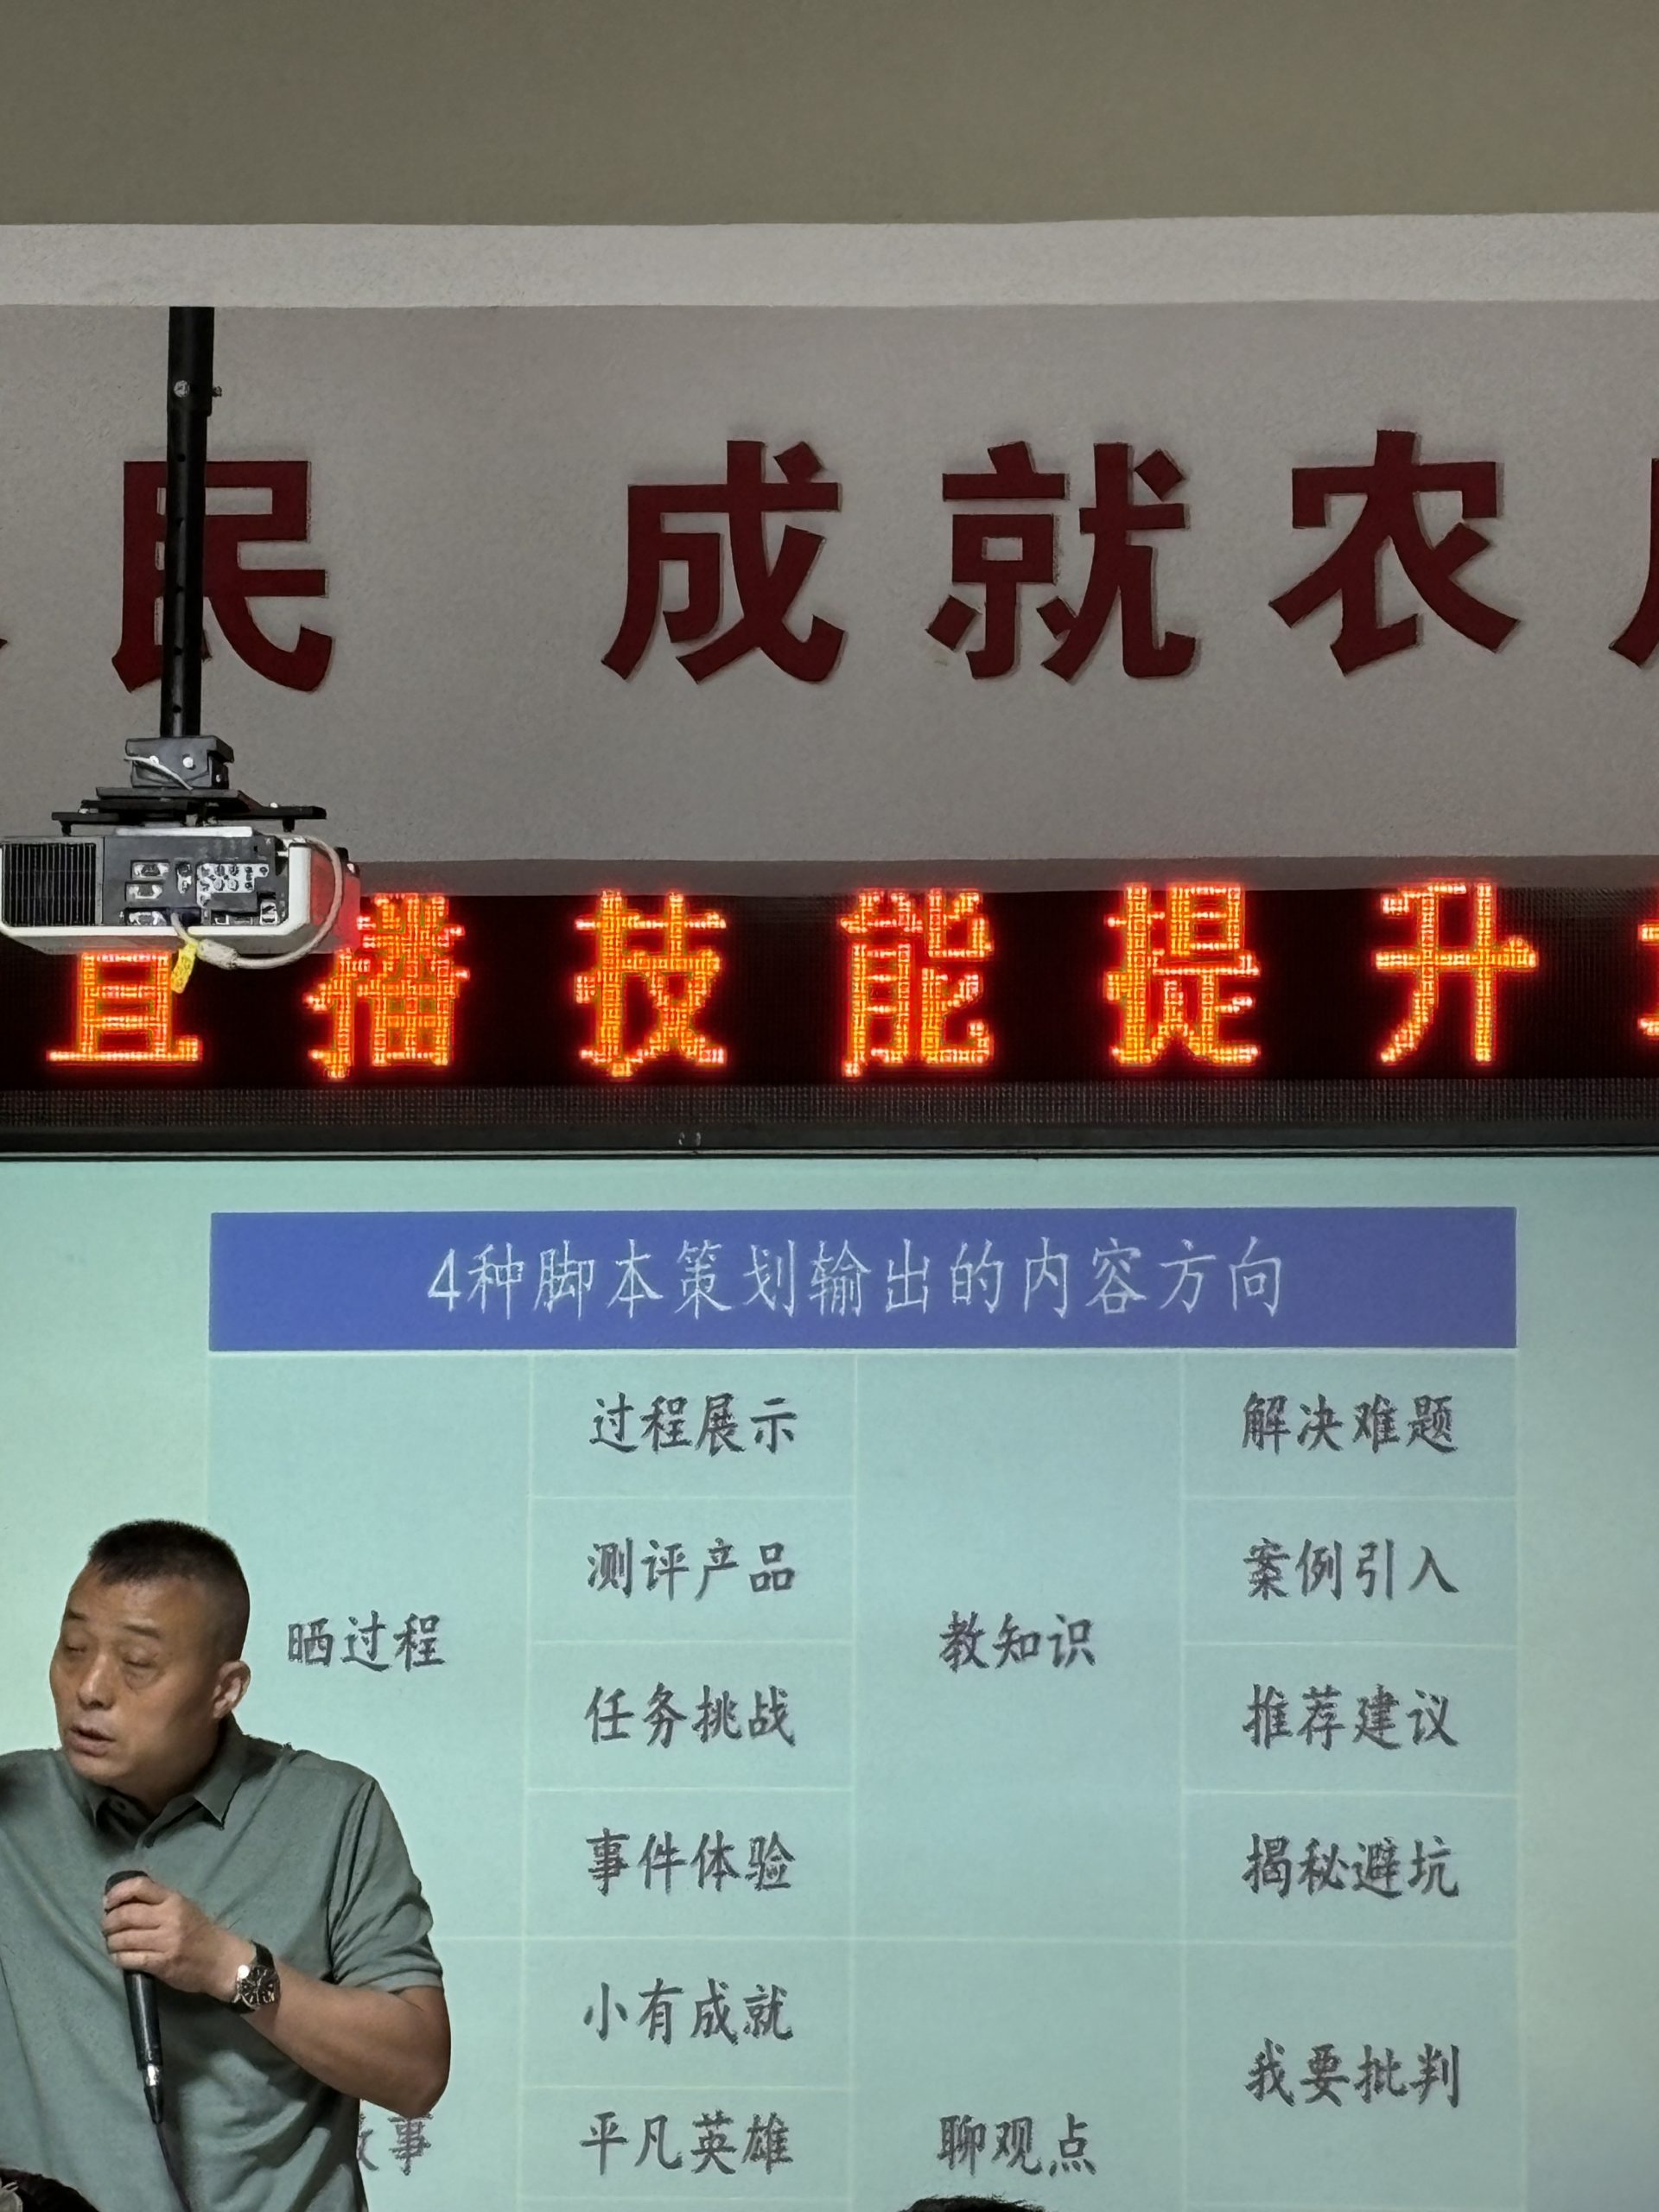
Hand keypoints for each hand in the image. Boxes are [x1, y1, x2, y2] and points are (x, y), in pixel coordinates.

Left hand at [102, 1875, 248, 2000]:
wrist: (220, 1959)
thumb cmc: (199, 1930)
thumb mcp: (182, 1907)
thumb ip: (157, 1902)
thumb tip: (124, 1900)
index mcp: (173, 1900)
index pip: (139, 1886)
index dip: (117, 1893)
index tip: (107, 1903)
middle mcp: (168, 1918)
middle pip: (126, 1915)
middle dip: (108, 1922)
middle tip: (106, 1928)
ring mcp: (165, 1942)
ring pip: (124, 1939)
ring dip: (111, 1942)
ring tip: (112, 1943)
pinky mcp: (162, 1964)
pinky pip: (130, 1959)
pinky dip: (119, 1958)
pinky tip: (118, 1957)